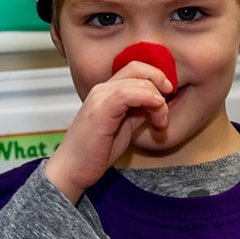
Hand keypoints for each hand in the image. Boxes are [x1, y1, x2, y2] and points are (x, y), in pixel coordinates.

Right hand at [45, 63, 172, 203]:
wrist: (72, 169)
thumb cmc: (94, 152)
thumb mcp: (124, 128)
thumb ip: (139, 112)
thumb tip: (159, 104)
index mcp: (106, 92)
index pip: (135, 69)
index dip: (156, 78)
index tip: (167, 98)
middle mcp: (101, 90)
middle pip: (137, 69)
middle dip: (160, 85)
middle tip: (165, 113)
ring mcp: (99, 98)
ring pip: (136, 80)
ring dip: (157, 100)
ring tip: (160, 122)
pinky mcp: (100, 110)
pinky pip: (127, 94)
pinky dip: (147, 99)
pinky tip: (154, 115)